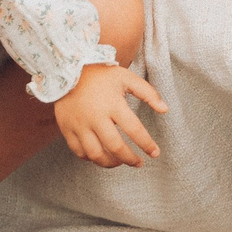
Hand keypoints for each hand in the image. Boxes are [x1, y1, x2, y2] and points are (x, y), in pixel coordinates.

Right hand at [52, 62, 167, 167]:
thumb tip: (165, 109)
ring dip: (110, 163)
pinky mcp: (66, 128)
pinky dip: (90, 158)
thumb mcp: (127, 78)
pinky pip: (78, 151)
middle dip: (130, 159)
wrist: (68, 68)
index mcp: (113, 104)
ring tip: (120, 162)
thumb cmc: (102, 74)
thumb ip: (148, 93)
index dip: (147, 144)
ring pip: (95, 154)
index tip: (155, 153)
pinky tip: (101, 155)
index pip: (134, 130)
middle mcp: (95, 116)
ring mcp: (79, 124)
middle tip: (138, 163)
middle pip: (115, 147)